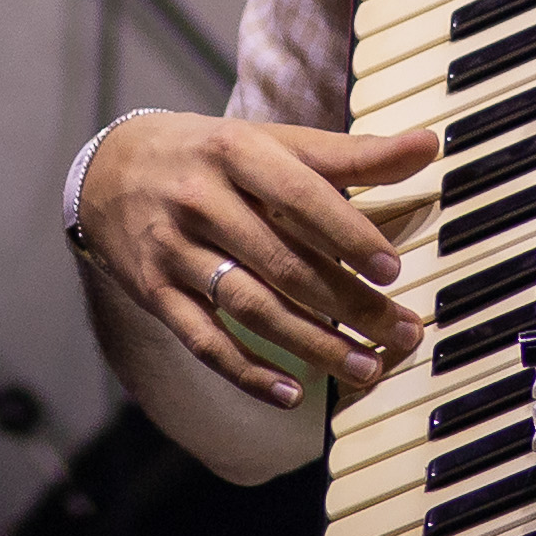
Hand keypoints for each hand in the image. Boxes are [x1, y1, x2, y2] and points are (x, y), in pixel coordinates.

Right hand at [75, 111, 439, 407]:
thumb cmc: (211, 155)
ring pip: (249, 307)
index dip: (347, 233)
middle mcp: (200, 200)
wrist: (108, 170)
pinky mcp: (155, 294)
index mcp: (235, 151)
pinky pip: (203, 341)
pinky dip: (247, 372)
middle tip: (401, 332)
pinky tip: (291, 393)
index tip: (392, 269)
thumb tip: (426, 146)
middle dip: (348, 304)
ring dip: (312, 345)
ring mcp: (174, 251)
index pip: (299, 195)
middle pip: (282, 262)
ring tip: (366, 369)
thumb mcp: (272, 142)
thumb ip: (349, 154)